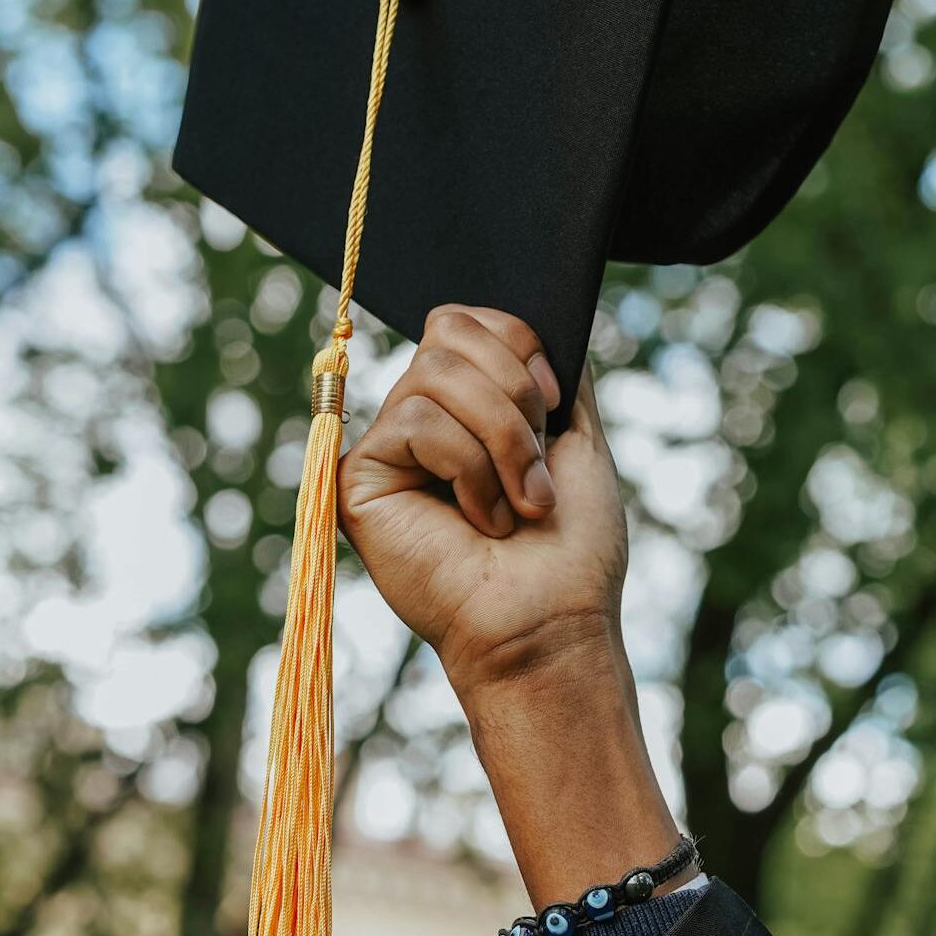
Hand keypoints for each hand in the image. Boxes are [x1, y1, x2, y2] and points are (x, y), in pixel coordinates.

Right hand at [338, 304, 679, 906]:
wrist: (552, 618)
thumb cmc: (570, 548)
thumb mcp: (576, 437)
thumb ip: (552, 370)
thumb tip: (538, 317)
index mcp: (466, 406)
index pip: (469, 319)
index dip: (519, 346)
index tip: (553, 407)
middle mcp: (420, 419)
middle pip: (450, 331)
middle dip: (515, 398)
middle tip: (537, 472)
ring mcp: (387, 447)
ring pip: (438, 373)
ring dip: (503, 441)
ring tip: (518, 505)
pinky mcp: (359, 477)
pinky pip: (418, 420)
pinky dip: (470, 471)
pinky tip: (480, 524)